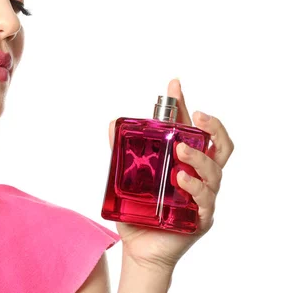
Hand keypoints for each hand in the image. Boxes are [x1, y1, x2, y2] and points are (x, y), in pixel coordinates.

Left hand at [108, 78, 233, 270]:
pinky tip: (181, 180)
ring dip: (198, 157)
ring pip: (215, 171)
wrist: (139, 248)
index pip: (190, 129)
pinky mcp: (201, 218)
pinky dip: (195, 187)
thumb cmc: (139, 212)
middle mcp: (198, 176)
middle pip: (219, 146)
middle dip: (212, 126)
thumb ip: (122, 152)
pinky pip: (206, 200)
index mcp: (183, 162)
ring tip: (180, 152)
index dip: (183, 105)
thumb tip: (113, 123)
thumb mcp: (126, 178)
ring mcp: (203, 197)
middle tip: (196, 116)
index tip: (174, 84)